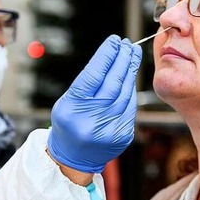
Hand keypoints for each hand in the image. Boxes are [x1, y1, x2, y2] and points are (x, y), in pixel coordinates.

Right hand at [47, 35, 142, 172]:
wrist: (74, 158)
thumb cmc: (69, 123)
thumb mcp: (67, 101)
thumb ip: (88, 82)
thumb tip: (112, 56)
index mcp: (73, 109)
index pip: (94, 75)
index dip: (107, 55)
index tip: (115, 41)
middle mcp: (92, 120)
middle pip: (113, 82)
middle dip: (123, 60)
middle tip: (128, 44)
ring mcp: (110, 130)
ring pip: (125, 93)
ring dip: (130, 72)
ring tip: (132, 55)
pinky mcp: (123, 136)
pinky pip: (130, 106)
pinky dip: (131, 90)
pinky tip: (130, 77)